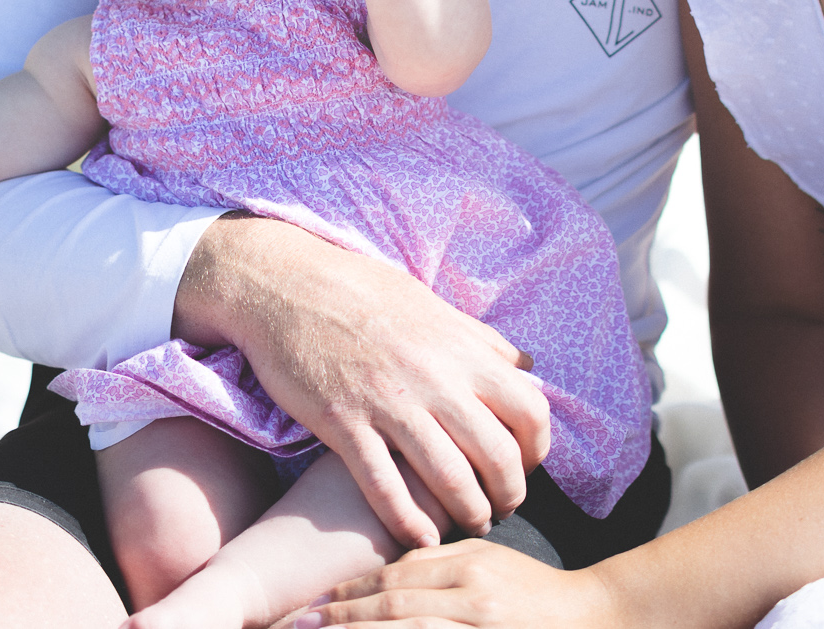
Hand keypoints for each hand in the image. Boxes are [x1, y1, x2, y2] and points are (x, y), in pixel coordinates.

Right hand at [175, 216, 548, 548]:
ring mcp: (387, 403)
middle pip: (496, 454)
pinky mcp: (342, 423)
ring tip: (469, 524)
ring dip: (467, 513)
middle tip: (502, 506)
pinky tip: (420, 538)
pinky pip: (384, 486)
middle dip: (509, 492)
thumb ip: (481, 339)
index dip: (537, 448)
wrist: (286, 285)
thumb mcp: (431, 304)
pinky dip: (407, 521)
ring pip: (447, 477)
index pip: (529, 409)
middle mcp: (433, 378)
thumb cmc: (361, 290)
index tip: (525, 464)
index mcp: (459, 348)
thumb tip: (528, 364)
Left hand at [298, 541, 615, 628]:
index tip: (313, 602)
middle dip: (341, 618)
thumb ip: (441, 561)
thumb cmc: (538, 591)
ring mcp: (479, 627)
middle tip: (297, 625)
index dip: (351, 590)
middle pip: (393, 607)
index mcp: (469, 566)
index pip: (396, 578)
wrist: (595, 619)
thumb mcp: (491, 560)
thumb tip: (389, 571)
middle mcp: (472, 598)